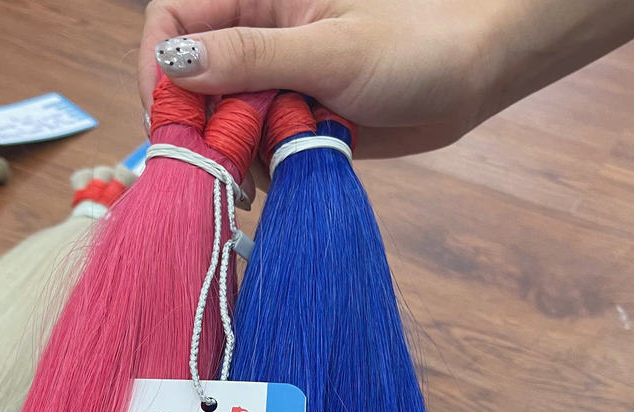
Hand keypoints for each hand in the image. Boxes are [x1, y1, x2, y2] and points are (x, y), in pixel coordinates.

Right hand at [139, 0, 633, 158]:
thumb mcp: (329, 49)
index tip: (175, 120)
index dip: (160, 68)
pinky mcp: (291, 116)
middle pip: (190, 79)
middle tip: (223, 162)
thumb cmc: (416, 42)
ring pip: (221, 119)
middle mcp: (256, 34)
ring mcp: (273, 78)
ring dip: (234, 150)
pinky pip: (254, 146)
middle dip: (200, 122)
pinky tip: (284, 170)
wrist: (473, 77)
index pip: (172, 19)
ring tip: (267, 167)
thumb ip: (251, 59)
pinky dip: (261, 165)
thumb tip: (175, 65)